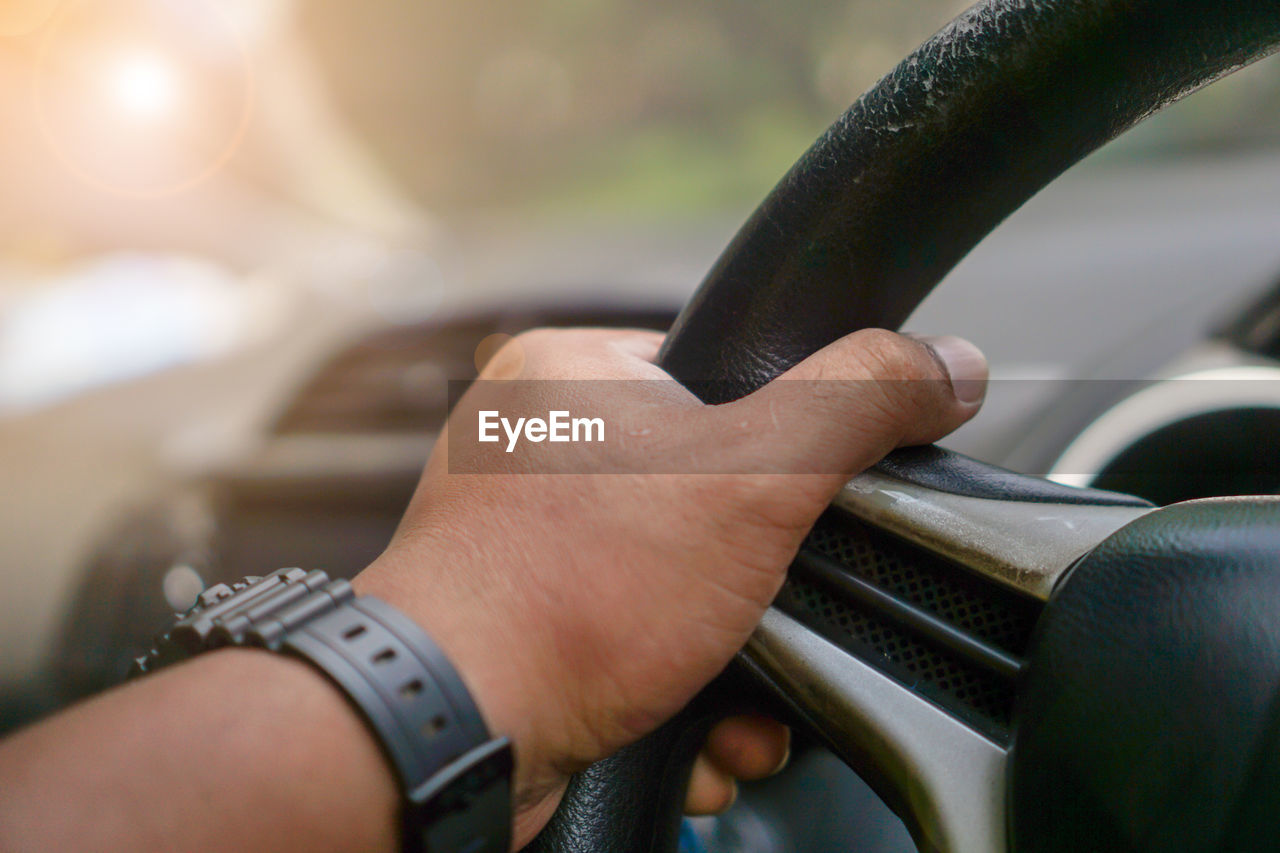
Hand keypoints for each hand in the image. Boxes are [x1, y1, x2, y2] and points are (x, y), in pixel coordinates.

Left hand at [353, 326, 986, 845]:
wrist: (455, 733)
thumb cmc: (574, 592)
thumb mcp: (752, 477)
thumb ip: (857, 406)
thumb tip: (946, 363)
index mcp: (571, 371)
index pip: (719, 375)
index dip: (787, 446)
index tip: (810, 505)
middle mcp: (535, 445)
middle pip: (711, 497)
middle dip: (765, 587)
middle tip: (772, 618)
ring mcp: (522, 539)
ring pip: (680, 583)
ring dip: (735, 657)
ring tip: (738, 705)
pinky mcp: (525, 619)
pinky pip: (633, 636)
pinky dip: (680, 690)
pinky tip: (696, 732)